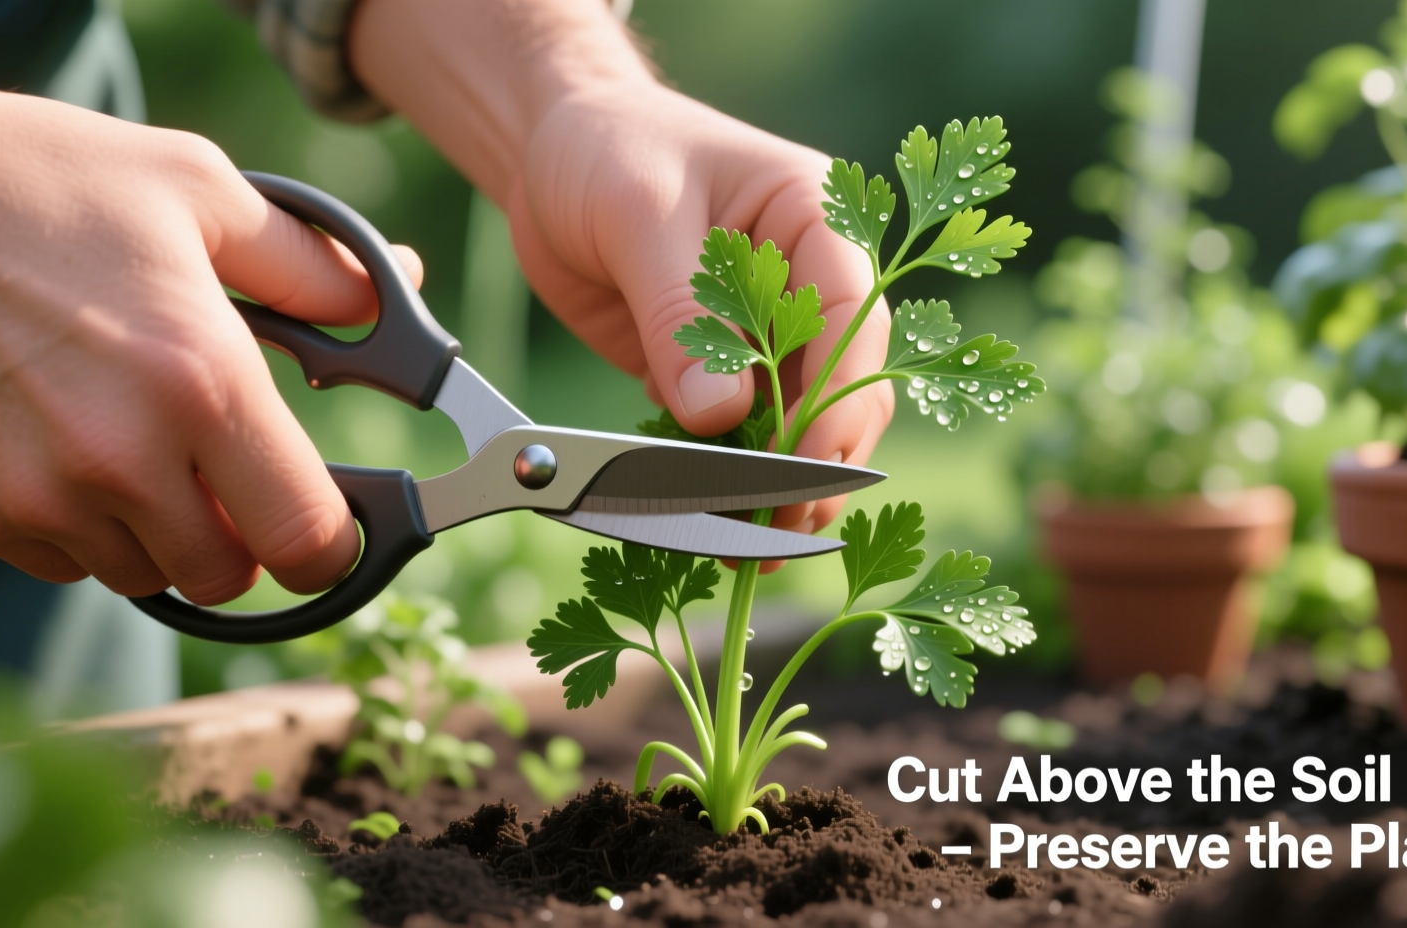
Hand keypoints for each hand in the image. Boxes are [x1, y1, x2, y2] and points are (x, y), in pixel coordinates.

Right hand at [0, 56, 421, 602]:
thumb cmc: (59, 181)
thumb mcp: (206, 194)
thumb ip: (316, 266)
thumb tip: (399, 288)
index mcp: (201, 381)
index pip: (303, 537)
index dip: (332, 542)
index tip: (331, 520)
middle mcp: (120, 454)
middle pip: (228, 577)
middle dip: (247, 536)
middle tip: (231, 469)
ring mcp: (39, 492)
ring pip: (147, 576)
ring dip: (166, 534)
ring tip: (145, 441)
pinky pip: (67, 563)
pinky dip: (88, 529)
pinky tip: (76, 447)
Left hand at [351, 0, 894, 543]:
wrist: (553, 151)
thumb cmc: (608, 150)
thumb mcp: (638, 213)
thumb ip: (680, 313)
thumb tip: (719, 418)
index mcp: (816, 221)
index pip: (853, 319)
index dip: (838, 398)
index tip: (805, 463)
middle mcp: (809, 285)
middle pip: (841, 389)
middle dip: (815, 465)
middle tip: (775, 532)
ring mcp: (768, 335)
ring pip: (797, 427)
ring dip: (775, 490)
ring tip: (747, 551)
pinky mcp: (721, 372)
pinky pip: (738, 437)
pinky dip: (727, 483)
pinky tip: (710, 526)